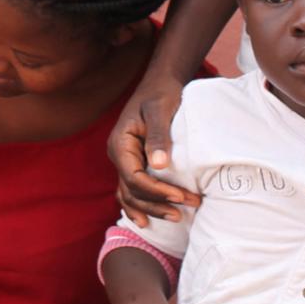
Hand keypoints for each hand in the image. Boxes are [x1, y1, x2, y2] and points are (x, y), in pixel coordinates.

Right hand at [111, 72, 200, 226]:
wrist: (159, 83)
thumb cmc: (161, 94)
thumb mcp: (161, 111)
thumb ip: (158, 137)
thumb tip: (159, 165)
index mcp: (120, 143)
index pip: (134, 178)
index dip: (157, 191)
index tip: (182, 196)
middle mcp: (118, 155)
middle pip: (131, 191)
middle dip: (158, 203)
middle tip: (186, 209)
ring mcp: (123, 161)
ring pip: (129, 195)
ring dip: (151, 208)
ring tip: (177, 216)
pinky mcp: (133, 163)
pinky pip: (130, 190)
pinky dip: (138, 206)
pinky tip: (147, 220)